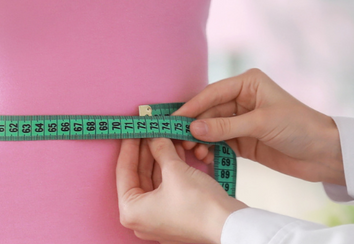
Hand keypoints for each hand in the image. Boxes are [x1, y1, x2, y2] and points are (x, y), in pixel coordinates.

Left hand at [116, 138, 246, 243]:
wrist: (229, 225)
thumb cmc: (199, 206)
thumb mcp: (174, 170)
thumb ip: (160, 149)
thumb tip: (154, 136)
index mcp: (131, 211)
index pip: (123, 171)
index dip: (130, 146)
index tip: (133, 129)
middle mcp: (141, 219)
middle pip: (139, 176)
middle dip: (146, 151)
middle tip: (149, 130)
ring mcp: (157, 219)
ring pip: (154, 182)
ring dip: (160, 159)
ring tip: (163, 136)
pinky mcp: (174, 217)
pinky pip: (166, 189)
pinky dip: (169, 171)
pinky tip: (174, 152)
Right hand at [176, 69, 345, 185]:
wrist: (323, 154)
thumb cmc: (298, 127)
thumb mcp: (260, 124)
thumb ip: (225, 127)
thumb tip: (192, 128)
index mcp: (248, 83)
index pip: (212, 93)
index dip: (192, 107)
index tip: (172, 120)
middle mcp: (243, 98)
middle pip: (209, 111)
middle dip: (193, 126)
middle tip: (178, 141)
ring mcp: (242, 120)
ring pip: (212, 128)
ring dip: (200, 140)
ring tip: (193, 152)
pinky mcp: (245, 140)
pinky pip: (220, 142)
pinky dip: (210, 150)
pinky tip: (203, 157)